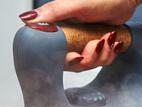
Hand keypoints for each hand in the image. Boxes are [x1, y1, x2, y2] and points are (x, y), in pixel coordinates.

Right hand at [19, 0, 141, 71]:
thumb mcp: (77, 4)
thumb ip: (53, 12)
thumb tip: (28, 19)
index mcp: (58, 27)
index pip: (53, 54)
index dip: (65, 60)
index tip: (77, 57)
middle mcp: (68, 37)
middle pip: (71, 63)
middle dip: (88, 58)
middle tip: (98, 43)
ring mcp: (81, 44)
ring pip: (86, 64)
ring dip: (101, 55)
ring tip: (108, 37)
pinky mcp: (93, 48)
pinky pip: (98, 62)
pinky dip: (108, 54)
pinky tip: (112, 42)